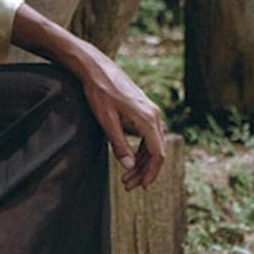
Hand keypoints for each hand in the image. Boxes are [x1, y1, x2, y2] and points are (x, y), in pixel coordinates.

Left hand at [73, 45, 165, 191]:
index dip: (151, 172)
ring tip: (127, 176)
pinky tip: (131, 158)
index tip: (142, 186)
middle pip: (156, 151)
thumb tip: (130, 167)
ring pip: (152, 144)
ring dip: (142, 161)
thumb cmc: (99, 92)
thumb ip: (119, 144)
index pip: (158, 154)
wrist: (96, 67)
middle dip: (144, 171)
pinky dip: (141, 149)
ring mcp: (150, 111)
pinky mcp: (143, 109)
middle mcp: (154, 115)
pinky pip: (148, 135)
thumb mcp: (106, 120)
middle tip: (129, 185)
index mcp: (147, 119)